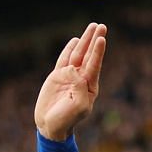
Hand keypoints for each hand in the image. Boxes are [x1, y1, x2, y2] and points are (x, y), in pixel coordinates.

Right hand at [35, 22, 106, 141]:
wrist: (51, 125)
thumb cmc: (67, 119)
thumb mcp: (78, 107)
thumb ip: (80, 88)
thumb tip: (74, 70)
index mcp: (90, 87)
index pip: (94, 65)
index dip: (98, 51)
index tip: (101, 38)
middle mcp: (81, 79)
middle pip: (89, 55)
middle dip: (94, 40)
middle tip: (101, 26)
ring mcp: (69, 76)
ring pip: (78, 54)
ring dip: (85, 40)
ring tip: (93, 26)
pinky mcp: (58, 76)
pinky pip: (64, 59)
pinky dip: (69, 48)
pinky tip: (76, 40)